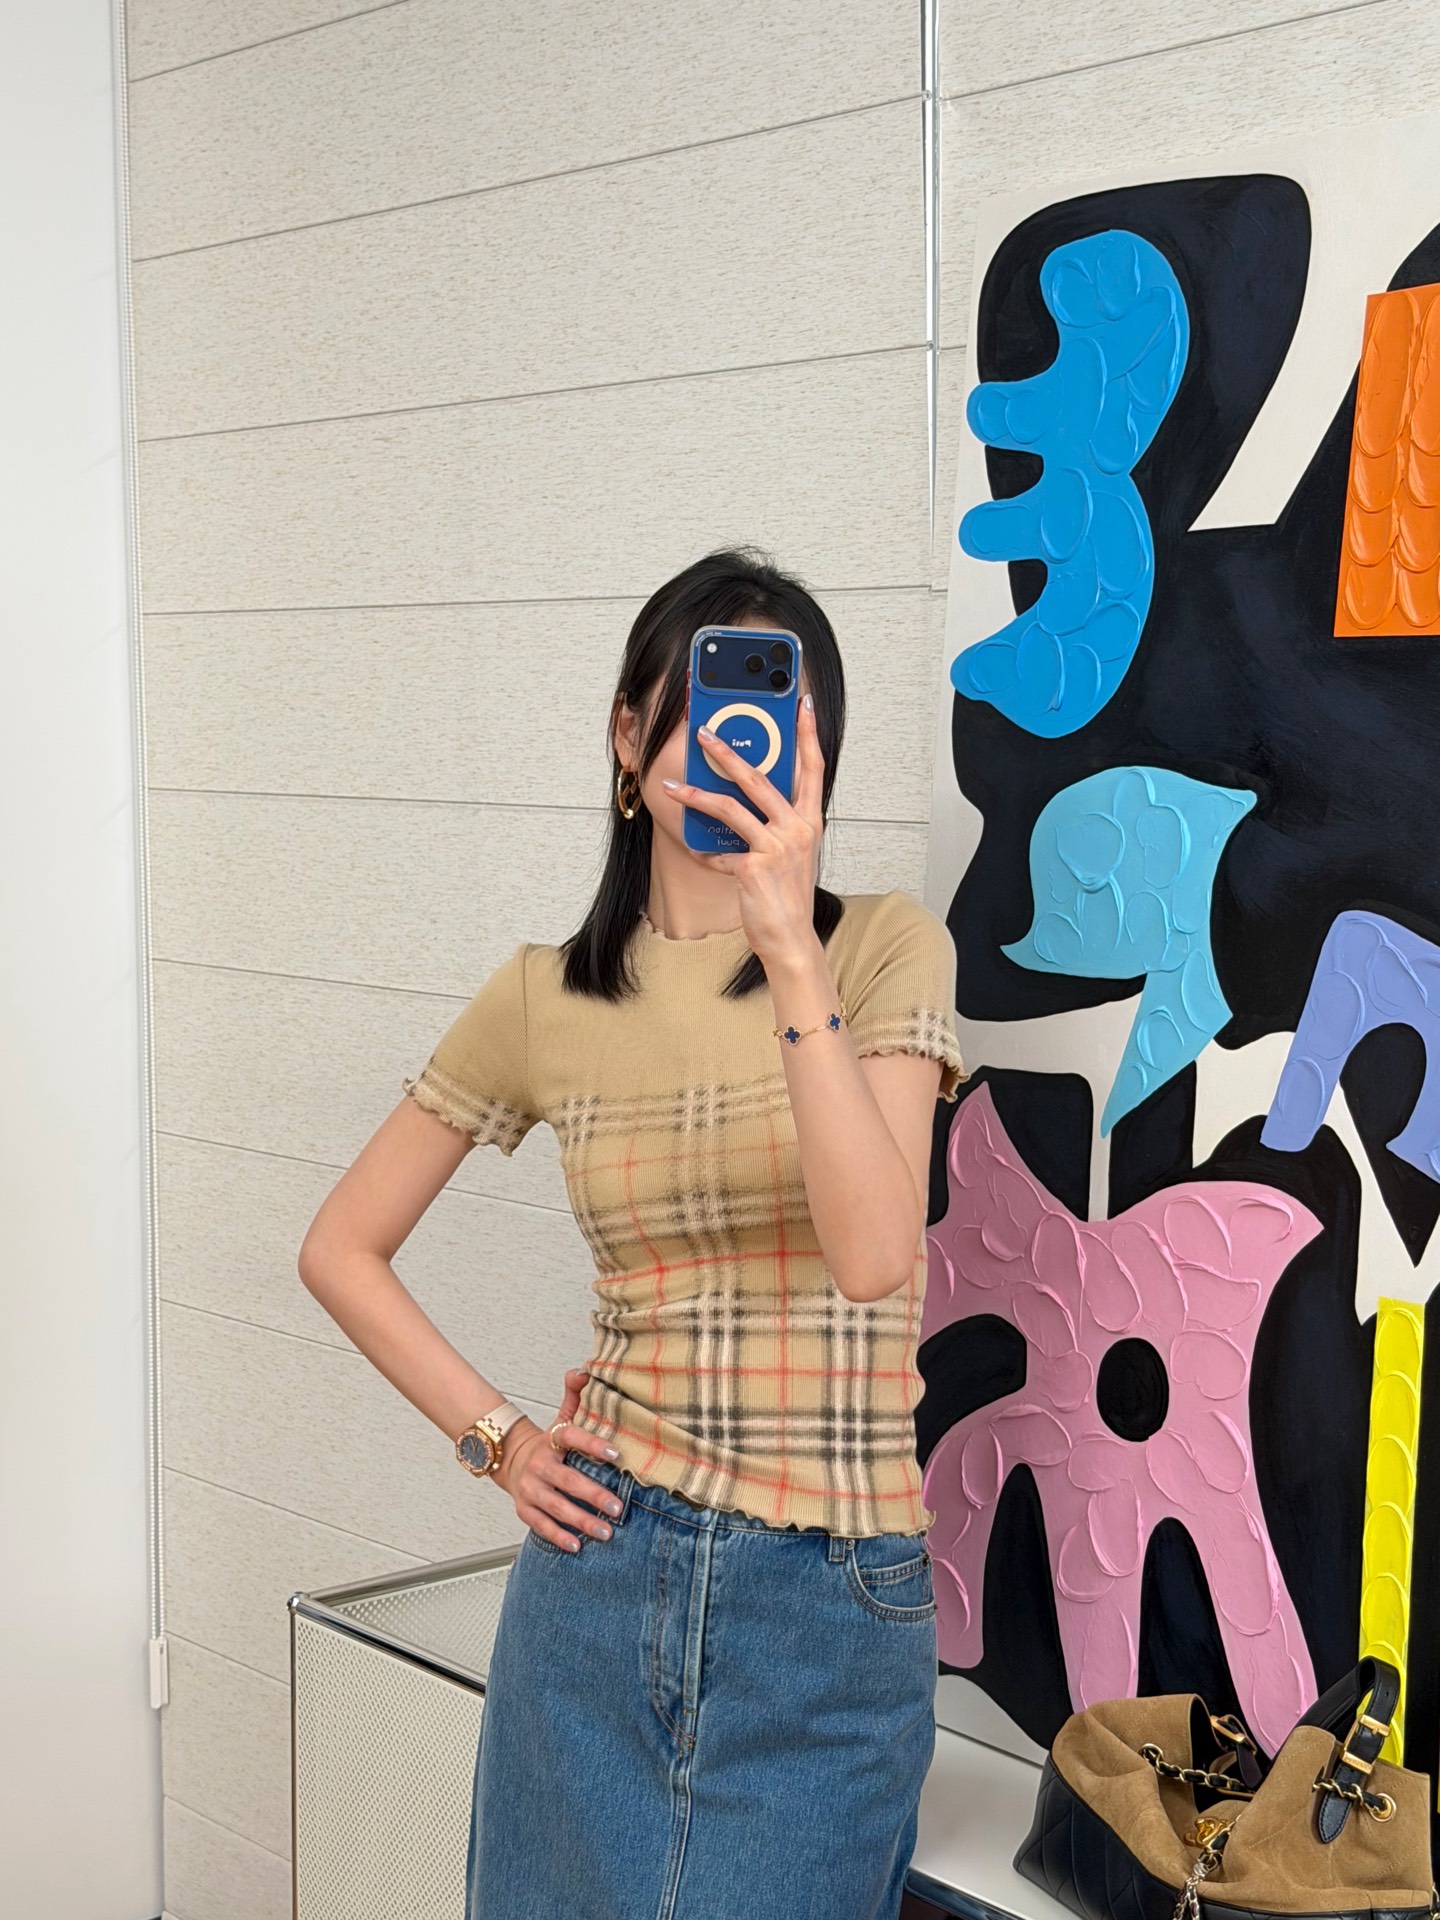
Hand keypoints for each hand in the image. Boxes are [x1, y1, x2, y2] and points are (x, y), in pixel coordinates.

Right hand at [491, 1366, 622, 1551]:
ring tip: (606, 1531)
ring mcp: (530, 1489)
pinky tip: (577, 1545)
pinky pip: (541, 1525)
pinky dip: (558, 1537)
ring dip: (581, 1521)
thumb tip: (584, 1370)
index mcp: (551, 1441)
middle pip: (567, 1481)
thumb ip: (574, 1396)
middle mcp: (539, 1466)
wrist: (509, 1460)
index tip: (615, 1453)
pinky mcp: (525, 1509)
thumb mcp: (559, 1419)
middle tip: (617, 1508)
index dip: (592, 1444)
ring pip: (556, 1507)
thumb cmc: (547, 1444)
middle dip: (593, 1495)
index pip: (572, 1438)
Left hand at [662, 693, 824, 967]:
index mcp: (810, 821)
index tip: (802, 704)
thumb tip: (747, 795)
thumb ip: (778, 822)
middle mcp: (797, 829)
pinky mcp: (754, 868)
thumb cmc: (789, 896)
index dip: (808, 734)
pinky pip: (718, 852)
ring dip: (696, 794)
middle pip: (759, 778)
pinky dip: (703, 852)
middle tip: (705, 733)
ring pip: (730, 808)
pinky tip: (694, 850)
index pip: (813, 767)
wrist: (791, 939)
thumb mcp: (793, 852)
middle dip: (728, 753)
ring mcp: (776, 848)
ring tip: (673, 785)